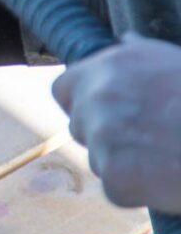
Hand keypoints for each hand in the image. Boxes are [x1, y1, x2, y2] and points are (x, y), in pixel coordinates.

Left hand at [53, 33, 180, 212]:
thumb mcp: (173, 61)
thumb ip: (139, 55)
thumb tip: (124, 41)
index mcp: (106, 67)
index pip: (63, 89)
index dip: (80, 103)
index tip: (99, 114)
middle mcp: (96, 98)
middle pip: (81, 127)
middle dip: (106, 136)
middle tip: (149, 140)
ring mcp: (102, 137)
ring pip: (99, 160)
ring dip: (125, 164)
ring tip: (168, 156)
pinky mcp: (115, 176)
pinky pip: (117, 190)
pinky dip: (140, 192)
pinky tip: (169, 179)